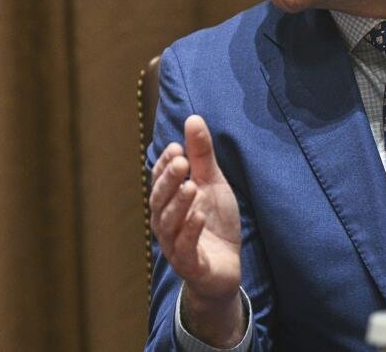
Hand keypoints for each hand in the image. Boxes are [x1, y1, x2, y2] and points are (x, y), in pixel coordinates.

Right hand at [149, 115, 244, 345]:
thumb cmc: (214, 223)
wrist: (225, 267)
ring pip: (168, 223)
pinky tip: (200, 216)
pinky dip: (191, 231)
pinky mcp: (190, 264)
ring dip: (179, 204)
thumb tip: (193, 118)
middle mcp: (165, 222)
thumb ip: (201, 155)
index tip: (176, 146)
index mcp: (168, 201)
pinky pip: (185, 248)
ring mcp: (175, 244)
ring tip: (191, 187)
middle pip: (159, 199)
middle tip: (181, 160)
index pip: (159, 179)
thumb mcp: (213, 184)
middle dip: (169, 179)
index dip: (165, 164)